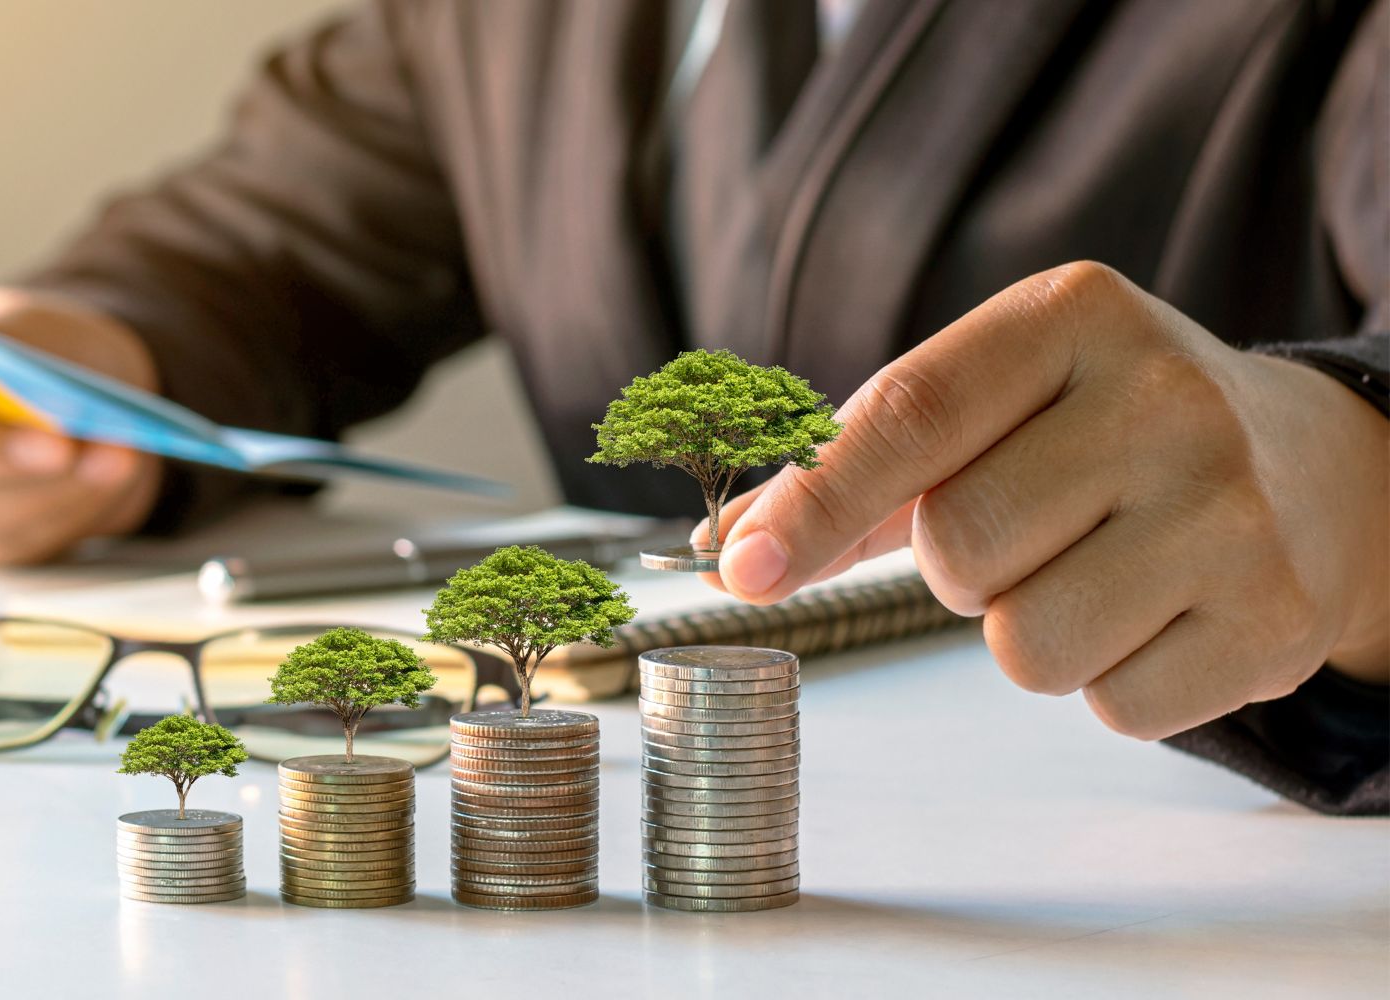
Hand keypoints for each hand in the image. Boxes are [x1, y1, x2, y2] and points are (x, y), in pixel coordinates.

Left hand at [698, 262, 1389, 738]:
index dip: (814, 502)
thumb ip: (859, 467)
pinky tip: (1157, 613)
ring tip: (1093, 571)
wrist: (1317, 470)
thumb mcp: (997, 399)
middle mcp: (1165, 398)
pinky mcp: (1276, 619)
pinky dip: (1109, 680)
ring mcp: (1232, 511)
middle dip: (958, 566)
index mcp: (1072, 316)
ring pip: (1025, 646)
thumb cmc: (1104, 431)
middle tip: (1028, 531)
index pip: (910, 414)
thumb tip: (724, 548)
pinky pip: (1111, 707)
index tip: (742, 570)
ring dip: (1028, 631)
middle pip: (958, 547)